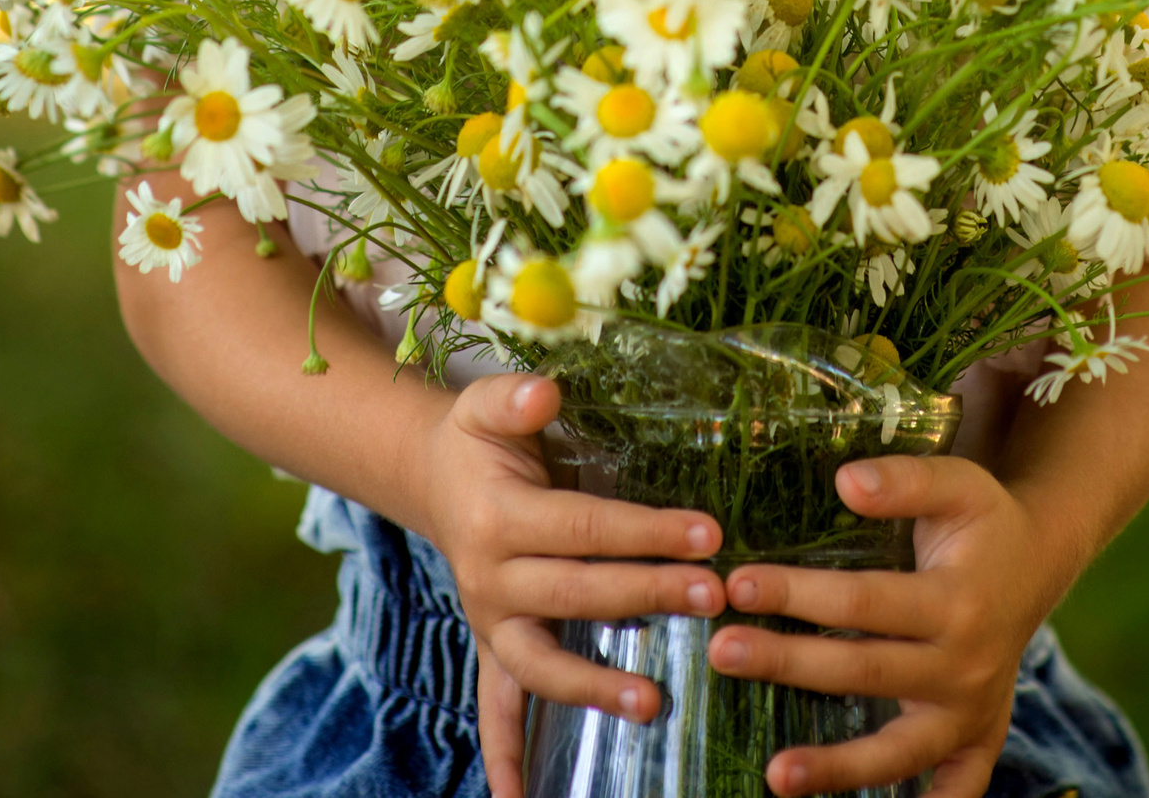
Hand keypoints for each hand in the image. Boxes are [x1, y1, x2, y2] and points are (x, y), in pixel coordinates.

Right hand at [417, 374, 725, 797]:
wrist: (435, 477)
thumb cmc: (477, 439)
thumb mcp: (484, 404)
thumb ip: (514, 398)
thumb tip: (546, 393)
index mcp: (498, 516)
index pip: (585, 528)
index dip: (645, 532)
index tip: (709, 534)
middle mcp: (490, 578)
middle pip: (578, 594)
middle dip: (648, 596)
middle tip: (713, 596)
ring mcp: (491, 622)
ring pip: (542, 664)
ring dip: (596, 688)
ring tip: (655, 702)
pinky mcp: (494, 647)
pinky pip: (496, 708)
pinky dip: (506, 755)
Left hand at [705, 456, 1047, 797]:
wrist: (1040, 561)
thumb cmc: (984, 520)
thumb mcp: (958, 483)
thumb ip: (904, 480)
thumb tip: (845, 481)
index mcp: (958, 602)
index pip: (863, 602)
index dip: (799, 594)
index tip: (739, 583)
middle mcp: (966, 667)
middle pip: (864, 672)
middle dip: (787, 663)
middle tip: (722, 652)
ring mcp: (972, 715)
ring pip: (898, 752)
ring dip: (836, 768)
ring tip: (773, 776)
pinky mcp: (977, 742)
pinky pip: (951, 791)